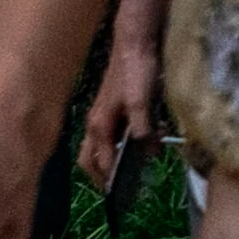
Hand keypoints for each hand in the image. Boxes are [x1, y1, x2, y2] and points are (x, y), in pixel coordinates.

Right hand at [78, 41, 158, 190]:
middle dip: (100, 175)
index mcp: (99, 125)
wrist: (136, 41)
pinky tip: (142, 143)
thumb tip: (148, 154)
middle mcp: (96, 123)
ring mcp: (104, 113)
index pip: (99, 162)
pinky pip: (113, 132)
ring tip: (131, 170)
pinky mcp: (114, 105)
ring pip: (102, 145)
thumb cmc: (136, 71)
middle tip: (116, 189)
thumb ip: (142, 130)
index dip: (108, 180)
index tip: (120, 197)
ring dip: (111, 158)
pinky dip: (122, 142)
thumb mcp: (141, 102)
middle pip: (90, 157)